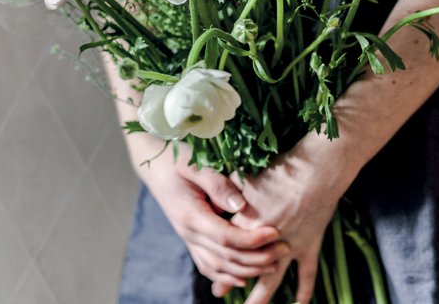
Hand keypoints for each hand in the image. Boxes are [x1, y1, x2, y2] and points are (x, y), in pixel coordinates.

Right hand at [144, 155, 290, 286]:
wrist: (154, 166)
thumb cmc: (175, 160)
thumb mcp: (195, 165)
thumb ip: (217, 184)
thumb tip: (240, 205)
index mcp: (190, 215)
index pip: (225, 237)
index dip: (252, 239)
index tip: (276, 232)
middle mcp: (188, 233)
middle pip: (225, 257)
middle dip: (257, 258)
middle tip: (284, 249)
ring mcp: (188, 239)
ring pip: (218, 267)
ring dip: (247, 271)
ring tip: (274, 265)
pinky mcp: (191, 240)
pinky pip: (208, 266)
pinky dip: (226, 276)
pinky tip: (244, 278)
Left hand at [213, 133, 358, 302]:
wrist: (316, 171)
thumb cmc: (280, 169)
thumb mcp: (248, 177)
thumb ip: (229, 190)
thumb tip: (215, 194)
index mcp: (246, 223)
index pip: (226, 246)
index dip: (215, 260)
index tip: (207, 269)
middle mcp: (264, 241)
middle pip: (244, 268)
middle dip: (230, 282)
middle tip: (219, 293)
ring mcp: (289, 247)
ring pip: (271, 280)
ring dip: (259, 297)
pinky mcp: (309, 246)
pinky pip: (307, 275)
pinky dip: (304, 291)